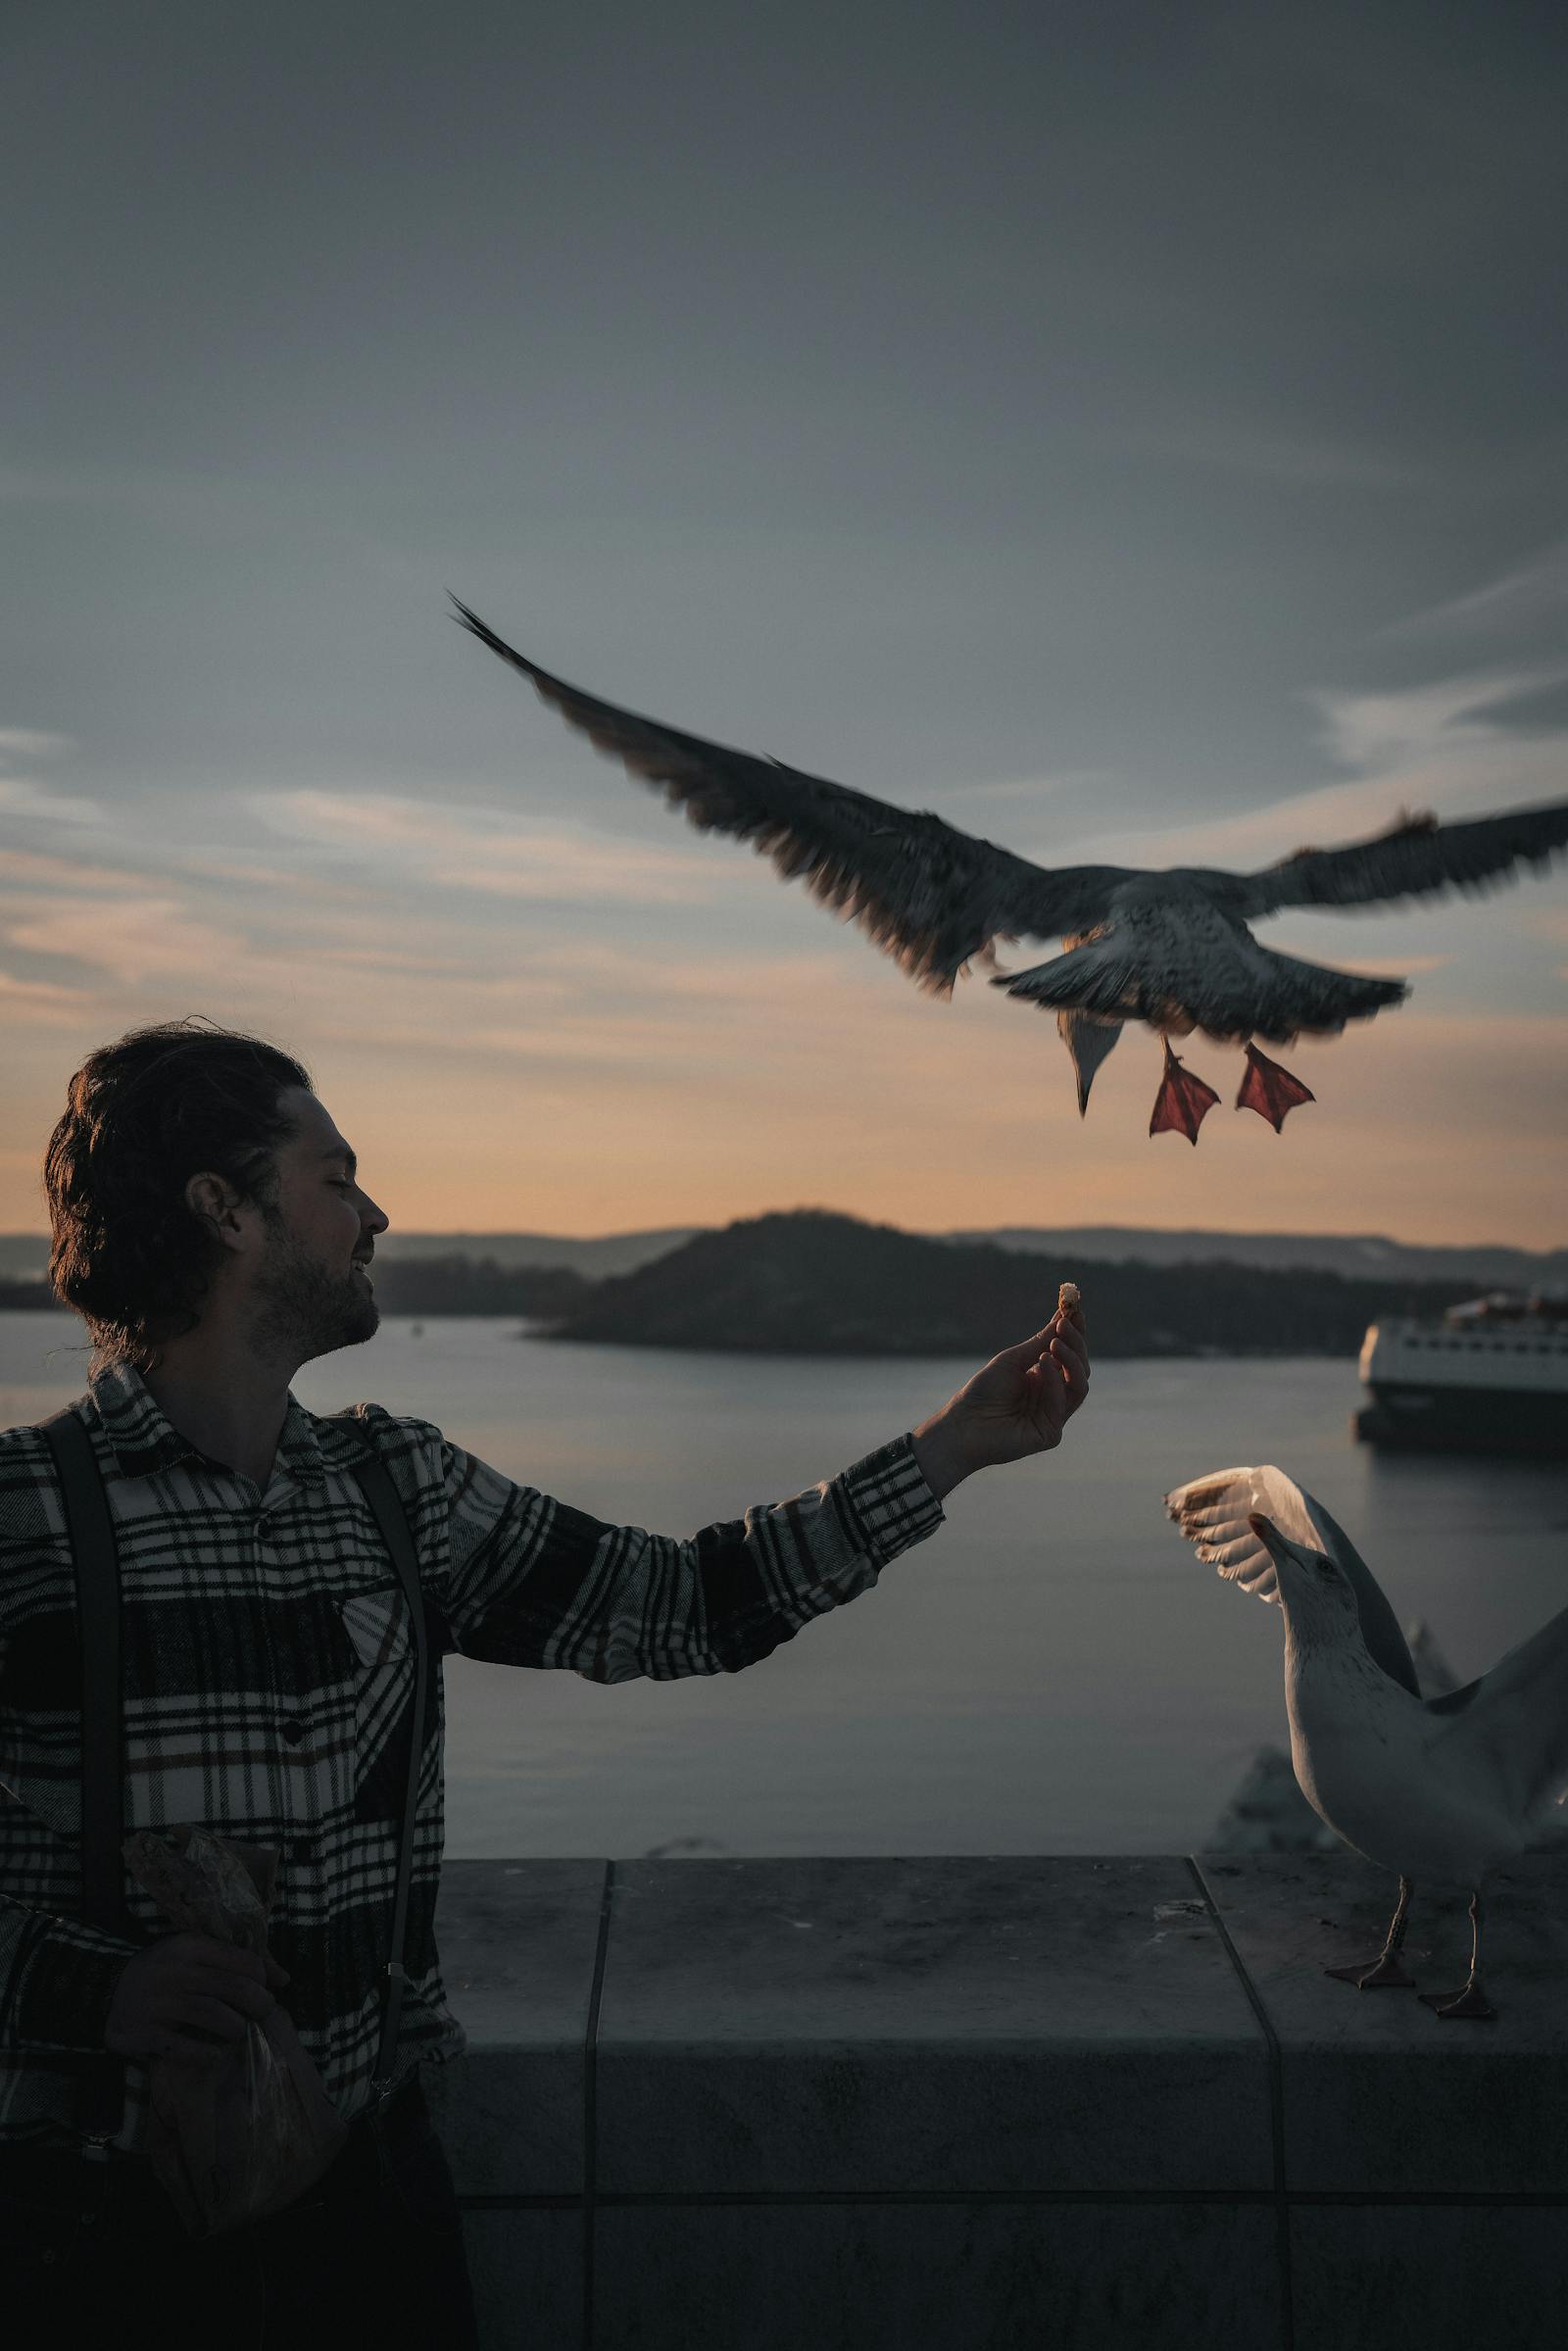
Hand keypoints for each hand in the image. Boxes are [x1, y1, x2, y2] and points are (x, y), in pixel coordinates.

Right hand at [105, 1932, 289, 2066]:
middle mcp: (176, 1972)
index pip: (243, 1961)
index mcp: (190, 1946)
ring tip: (239, 2032)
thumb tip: (284, 1978)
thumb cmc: (162, 1972)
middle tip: (262, 2014)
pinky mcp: (146, 2033)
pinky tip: (215, 2055)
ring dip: (236, 2029)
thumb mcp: (194, 1955)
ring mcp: (160, 2004)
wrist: (106, 1991)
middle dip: (259, 2005)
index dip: (263, 1979)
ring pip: (215, 2016)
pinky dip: (207, 2054)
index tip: (266, 1990)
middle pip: (234, 1989)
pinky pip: (185, 2047)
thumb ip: (236, 1962)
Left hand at [911, 1305, 1089, 1497]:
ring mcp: (1054, 1415)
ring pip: (1079, 1385)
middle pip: (1079, 1368)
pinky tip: (1043, 1364)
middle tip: (1065, 1324)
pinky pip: (1063, 1403)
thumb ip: (1040, 1343)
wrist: (963, 1423)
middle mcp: (1052, 1396)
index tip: (1076, 1310)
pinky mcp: (1050, 1433)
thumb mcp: (1013, 1360)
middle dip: (1076, 1344)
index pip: (1068, 1355)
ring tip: (1055, 1343)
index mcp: (1043, 1378)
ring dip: (1070, 1360)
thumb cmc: (983, 1391)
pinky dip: (1054, 1381)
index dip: (1076, 1334)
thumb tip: (1064, 1317)